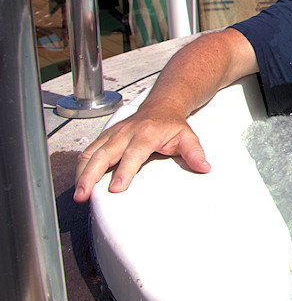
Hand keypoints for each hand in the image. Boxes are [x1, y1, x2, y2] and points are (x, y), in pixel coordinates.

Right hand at [73, 104, 209, 203]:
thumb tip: (203, 167)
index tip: (117, 188)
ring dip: (82, 173)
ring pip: (92, 152)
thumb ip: (194, 153)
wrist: (162, 105)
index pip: (133, 154)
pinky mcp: (105, 136)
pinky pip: (88, 151)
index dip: (124, 171)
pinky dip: (81, 166)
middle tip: (84, 194)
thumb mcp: (187, 137)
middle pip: (104, 154)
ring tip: (78, 193)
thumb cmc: (172, 124)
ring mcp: (113, 134)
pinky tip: (78, 181)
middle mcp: (126, 133)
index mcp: (146, 133)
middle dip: (91, 175)